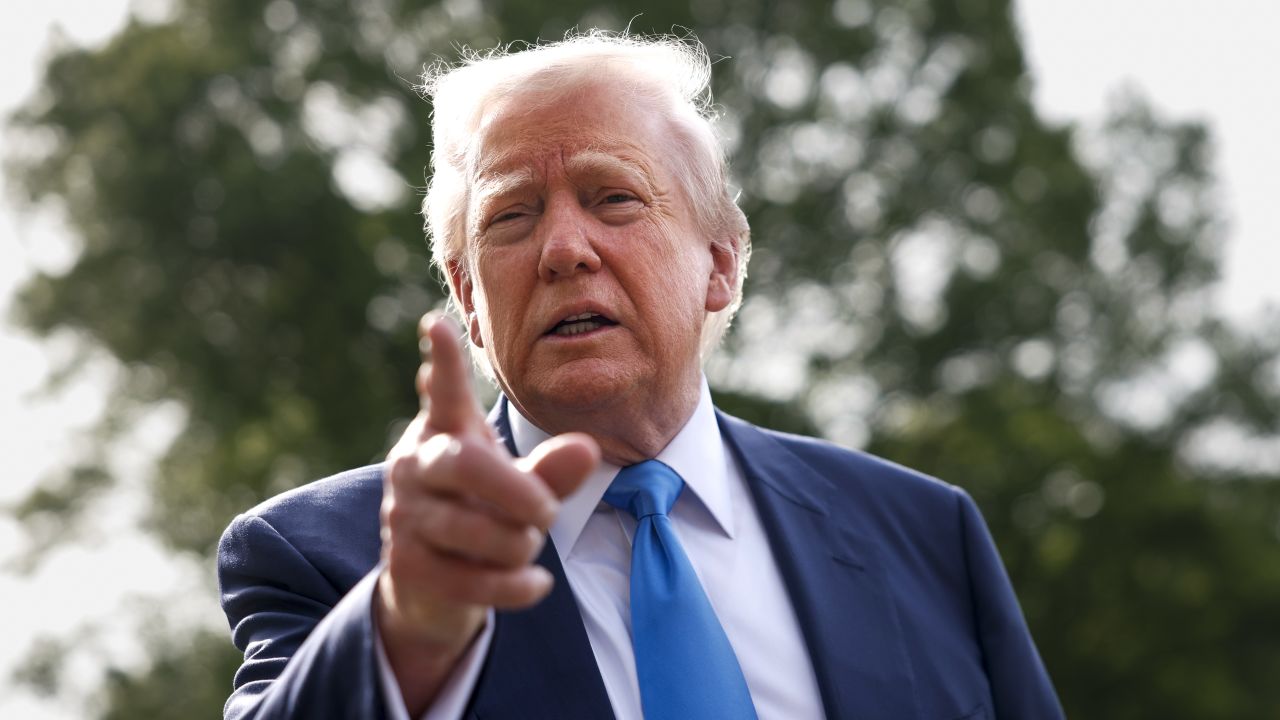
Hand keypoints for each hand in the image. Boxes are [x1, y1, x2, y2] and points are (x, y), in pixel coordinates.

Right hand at [375, 312, 597, 710]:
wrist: (432, 585)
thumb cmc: (482, 512)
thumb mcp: (518, 486)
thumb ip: (552, 470)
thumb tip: (588, 449)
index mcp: (443, 433)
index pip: (444, 392)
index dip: (443, 362)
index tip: (437, 325)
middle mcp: (415, 467)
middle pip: (467, 467)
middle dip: (520, 493)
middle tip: (548, 512)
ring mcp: (404, 517)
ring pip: (477, 531)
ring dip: (520, 544)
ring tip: (528, 544)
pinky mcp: (407, 567)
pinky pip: (474, 580)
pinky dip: (516, 585)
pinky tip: (535, 583)